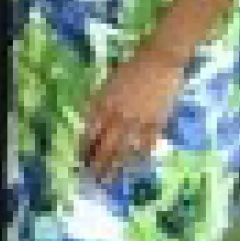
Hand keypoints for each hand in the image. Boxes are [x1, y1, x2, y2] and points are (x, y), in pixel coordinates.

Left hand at [80, 48, 186, 182]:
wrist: (159, 59)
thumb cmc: (131, 67)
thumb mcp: (108, 83)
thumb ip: (100, 103)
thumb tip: (93, 123)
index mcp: (103, 102)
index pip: (90, 131)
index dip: (85, 147)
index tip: (80, 160)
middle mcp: (118, 113)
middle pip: (105, 144)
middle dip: (97, 164)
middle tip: (92, 179)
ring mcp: (138, 119)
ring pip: (124, 149)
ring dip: (116, 166)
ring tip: (110, 181)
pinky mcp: (157, 121)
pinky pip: (147, 144)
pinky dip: (141, 157)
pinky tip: (136, 167)